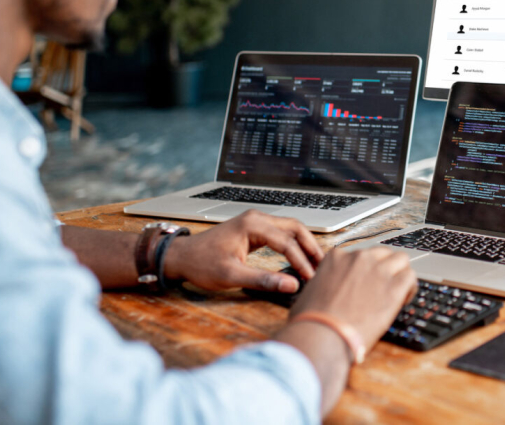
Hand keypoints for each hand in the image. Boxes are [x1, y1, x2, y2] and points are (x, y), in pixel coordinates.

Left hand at [163, 210, 323, 291]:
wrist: (182, 256)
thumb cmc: (201, 264)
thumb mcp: (232, 275)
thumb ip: (263, 280)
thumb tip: (291, 286)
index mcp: (252, 225)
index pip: (287, 242)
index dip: (301, 262)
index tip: (310, 279)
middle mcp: (257, 218)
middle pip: (295, 228)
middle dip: (311, 247)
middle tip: (322, 266)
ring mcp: (256, 222)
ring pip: (290, 229)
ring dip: (304, 245)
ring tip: (316, 263)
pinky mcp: (254, 229)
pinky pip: (281, 233)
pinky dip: (294, 244)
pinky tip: (300, 258)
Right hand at [285, 246, 416, 348]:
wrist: (321, 334)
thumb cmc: (310, 321)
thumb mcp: (311, 292)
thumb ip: (326, 285)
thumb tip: (330, 295)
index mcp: (337, 257)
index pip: (360, 256)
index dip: (365, 271)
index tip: (365, 284)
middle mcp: (359, 258)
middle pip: (382, 253)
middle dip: (385, 268)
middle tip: (384, 287)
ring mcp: (377, 270)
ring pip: (401, 259)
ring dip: (400, 273)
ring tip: (398, 292)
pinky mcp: (393, 287)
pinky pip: (410, 277)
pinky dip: (409, 287)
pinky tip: (403, 300)